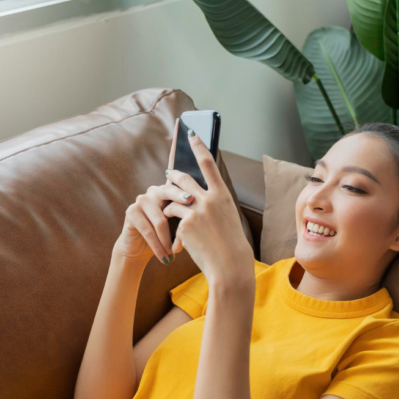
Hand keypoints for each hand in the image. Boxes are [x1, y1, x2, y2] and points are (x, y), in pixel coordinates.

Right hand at [114, 175, 193, 265]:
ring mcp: (141, 200)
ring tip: (174, 253)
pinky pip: (148, 231)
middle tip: (189, 213)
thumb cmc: (165, 236)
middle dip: (179, 201)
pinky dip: (157, 246)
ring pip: (160, 221)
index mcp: (168, 190)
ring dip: (167, 240)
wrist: (140, 249)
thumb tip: (204, 218)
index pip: (180, 186)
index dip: (187, 191)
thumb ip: (187, 217)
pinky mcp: (131, 212)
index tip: (195, 198)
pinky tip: (164, 257)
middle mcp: (154, 191)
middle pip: (168, 192)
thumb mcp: (178, 225)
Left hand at [162, 128, 253, 285]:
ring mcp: (196, 212)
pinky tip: (178, 243)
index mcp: (223, 195)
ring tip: (171, 217)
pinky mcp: (185, 225)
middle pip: (183, 178)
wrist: (229, 265)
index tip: (191, 134)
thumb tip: (192, 194)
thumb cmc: (230, 243)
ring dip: (169, 207)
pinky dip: (172, 230)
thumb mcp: (226, 217)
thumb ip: (212, 203)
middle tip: (169, 175)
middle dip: (174, 176)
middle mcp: (209, 199)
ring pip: (172, 200)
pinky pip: (171, 220)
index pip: (208, 164)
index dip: (198, 147)